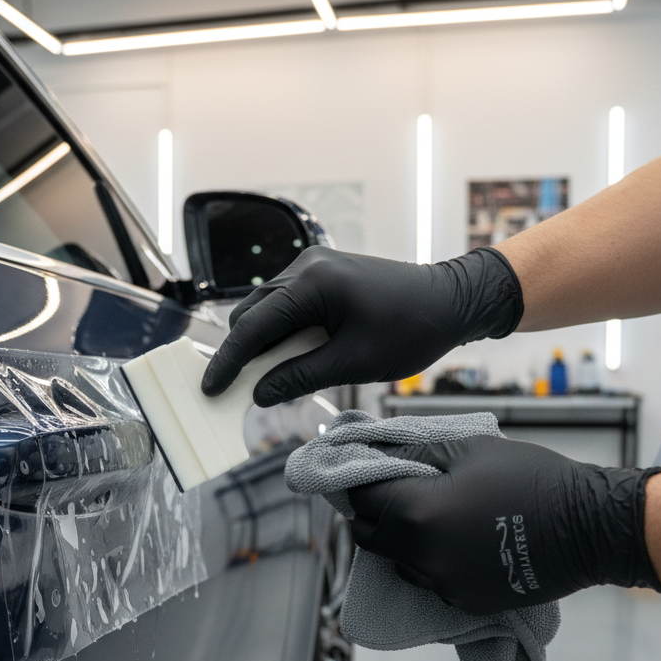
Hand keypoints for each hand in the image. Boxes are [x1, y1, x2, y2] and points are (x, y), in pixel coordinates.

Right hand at [201, 245, 522, 405]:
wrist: (450, 301)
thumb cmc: (410, 330)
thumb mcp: (353, 363)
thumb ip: (300, 377)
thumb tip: (259, 394)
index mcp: (312, 283)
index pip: (252, 326)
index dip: (228, 362)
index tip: (210, 388)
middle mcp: (306, 266)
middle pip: (251, 313)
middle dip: (242, 353)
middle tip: (239, 392)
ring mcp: (313, 266)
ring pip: (266, 309)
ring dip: (263, 344)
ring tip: (268, 380)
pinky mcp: (323, 274)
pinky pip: (286, 305)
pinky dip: (282, 333)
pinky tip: (291, 359)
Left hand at [348, 436, 660, 615]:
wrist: (589, 527)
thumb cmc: (531, 477)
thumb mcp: (469, 449)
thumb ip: (414, 452)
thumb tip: (375, 451)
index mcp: (418, 513)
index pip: (361, 500)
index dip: (356, 484)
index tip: (361, 473)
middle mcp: (422, 556)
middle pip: (370, 536)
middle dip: (370, 514)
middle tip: (387, 494)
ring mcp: (442, 584)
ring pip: (397, 562)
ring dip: (399, 540)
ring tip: (425, 517)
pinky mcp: (463, 601)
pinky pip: (429, 580)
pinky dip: (429, 562)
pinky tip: (454, 542)